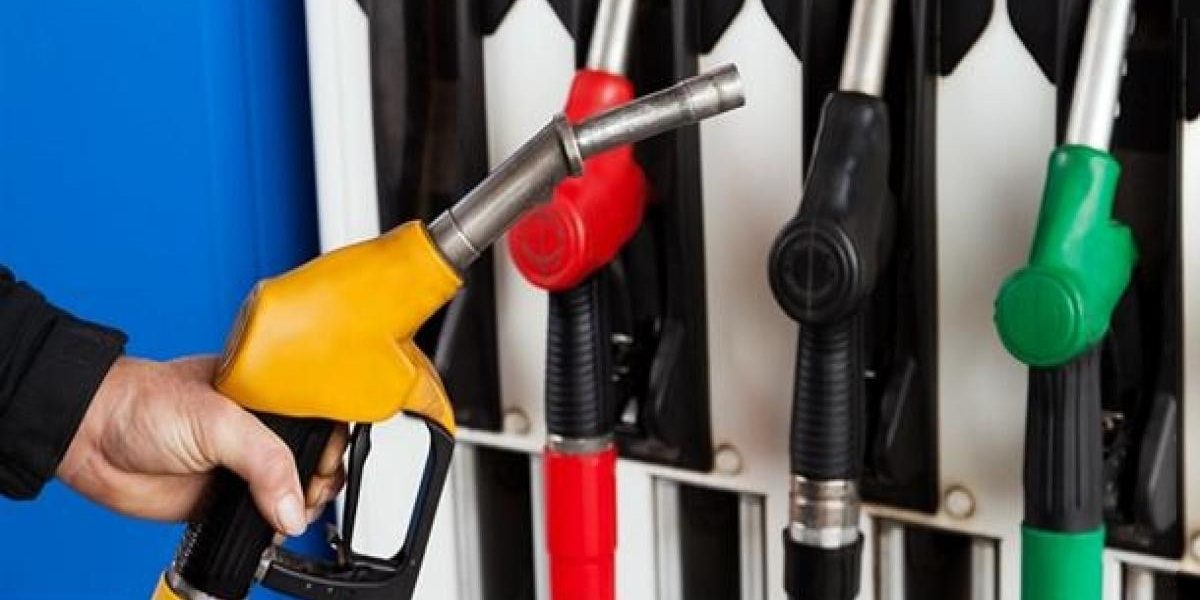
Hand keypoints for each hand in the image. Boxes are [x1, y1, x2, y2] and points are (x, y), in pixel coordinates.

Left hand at [57, 355, 346, 535]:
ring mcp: (245, 464)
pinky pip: (266, 515)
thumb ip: (264, 461)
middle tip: (307, 489)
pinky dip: (275, 526)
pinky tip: (272, 523)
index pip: (322, 413)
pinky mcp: (226, 496)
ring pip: (295, 490)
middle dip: (320, 478)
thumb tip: (293, 508)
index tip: (328, 461)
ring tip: (288, 509)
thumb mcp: (216, 420)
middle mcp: (261, 428)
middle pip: (316, 456)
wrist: (91, 440)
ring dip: (300, 506)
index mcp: (267, 392)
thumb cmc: (143, 404)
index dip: (335, 439)